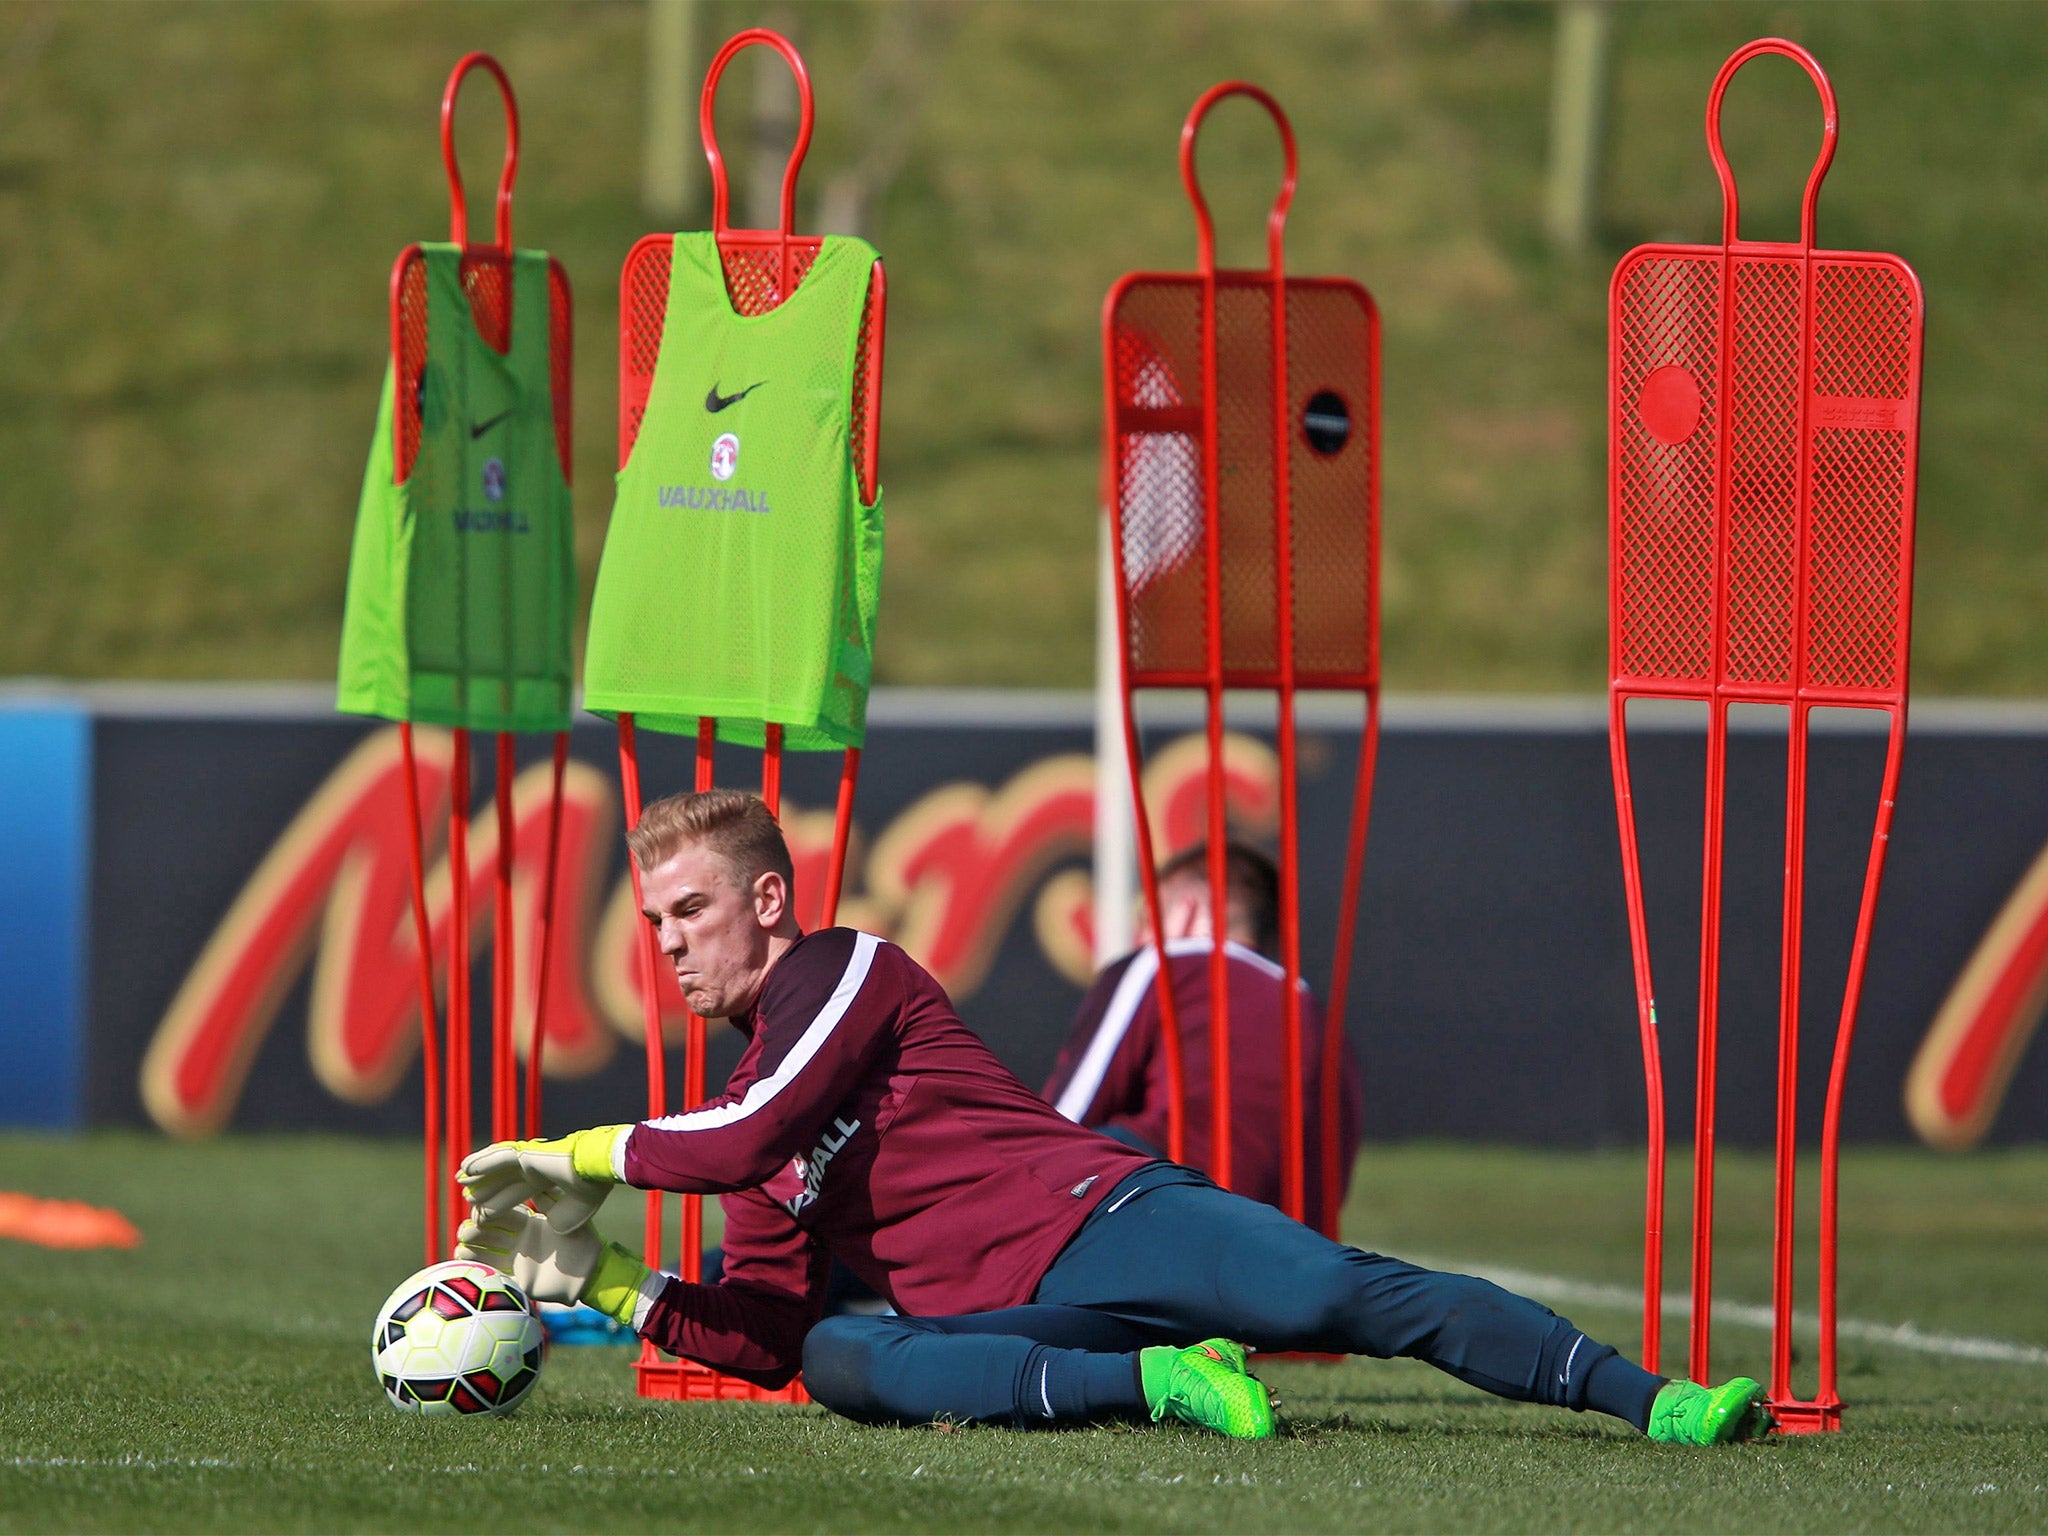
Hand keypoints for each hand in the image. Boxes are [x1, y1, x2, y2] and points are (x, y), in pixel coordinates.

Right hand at [455, 1200, 657, 1326]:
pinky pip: (493, 1270)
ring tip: (464, 1238)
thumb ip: (552, 1204)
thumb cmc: (584, 1243)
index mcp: (532, 1223)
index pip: (507, 1213)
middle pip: (493, 1230)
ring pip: (489, 1249)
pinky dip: (477, 1263)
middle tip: (470, 1223)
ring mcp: (518, 1258)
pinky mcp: (517, 1276)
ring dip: (475, 1243)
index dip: (494, 1209)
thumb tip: (537, 1185)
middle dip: (480, 1226)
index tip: (480, 1203)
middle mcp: (522, 1239)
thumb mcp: (568, 1219)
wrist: (589, 1274)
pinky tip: (464, 1257)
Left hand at [457, 1125, 629, 1229]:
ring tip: (460, 1179)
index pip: (516, 1196)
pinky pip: (499, 1158)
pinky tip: (466, 1167)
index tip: (480, 1216)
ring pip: (498, 1169)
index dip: (498, 1205)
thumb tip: (550, 1227)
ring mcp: (531, 1160)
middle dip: (485, 1189)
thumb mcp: (571, 1221)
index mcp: (546, 1183)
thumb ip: (557, 1225)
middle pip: (504, 1181)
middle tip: (466, 1197)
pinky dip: (482, 1162)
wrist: (598, 1176)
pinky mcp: (528, 1154)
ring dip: (479, 1174)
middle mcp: (536, 1171)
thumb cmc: (590, 1201)